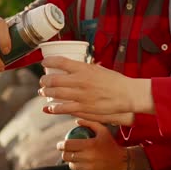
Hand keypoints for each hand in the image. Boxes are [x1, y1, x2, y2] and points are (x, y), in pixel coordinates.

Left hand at [38, 57, 153, 116]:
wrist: (127, 94)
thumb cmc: (115, 81)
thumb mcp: (99, 69)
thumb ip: (86, 69)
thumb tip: (75, 68)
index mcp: (84, 68)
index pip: (61, 61)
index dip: (49, 61)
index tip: (44, 62)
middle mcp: (80, 80)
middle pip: (54, 79)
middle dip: (44, 80)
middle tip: (42, 81)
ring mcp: (81, 95)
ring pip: (56, 93)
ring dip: (46, 92)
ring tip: (43, 92)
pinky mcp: (83, 108)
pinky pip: (63, 108)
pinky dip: (54, 107)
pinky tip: (50, 107)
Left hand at [57, 119, 125, 169]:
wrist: (123, 162)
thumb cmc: (111, 144)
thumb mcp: (103, 130)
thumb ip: (90, 123)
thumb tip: (76, 121)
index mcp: (90, 145)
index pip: (67, 145)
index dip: (60, 145)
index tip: (60, 144)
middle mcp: (88, 158)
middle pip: (66, 157)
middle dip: (64, 153)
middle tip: (67, 151)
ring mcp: (88, 169)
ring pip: (71, 166)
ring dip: (72, 162)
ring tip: (77, 158)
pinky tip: (84, 165)